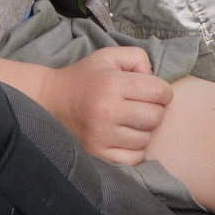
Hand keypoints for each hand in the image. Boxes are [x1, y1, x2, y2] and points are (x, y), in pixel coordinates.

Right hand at [37, 45, 171, 164]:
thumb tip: (156, 80)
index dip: (163, 91)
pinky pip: (134, 158)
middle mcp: (106, 110)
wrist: (51, 101)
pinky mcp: (98, 154)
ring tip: (129, 121)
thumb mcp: (109, 56)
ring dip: (143, 130)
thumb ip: (138, 58)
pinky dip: (134, 149)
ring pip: (146, 139)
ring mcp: (101, 135)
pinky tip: (124, 136)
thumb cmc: (86, 77)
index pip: (159, 92)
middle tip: (141, 106)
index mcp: (111, 83)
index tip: (153, 92)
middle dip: (154, 110)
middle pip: (156, 117)